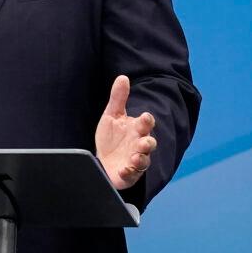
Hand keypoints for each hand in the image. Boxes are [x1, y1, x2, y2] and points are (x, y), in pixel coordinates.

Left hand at [95, 75, 156, 189]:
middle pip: (149, 143)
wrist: (102, 160)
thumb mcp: (112, 116)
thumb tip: (123, 77)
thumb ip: (118, 98)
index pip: (146, 123)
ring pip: (144, 161)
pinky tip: (124, 169)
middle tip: (144, 141)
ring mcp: (135, 161)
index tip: (145, 117)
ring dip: (141, 159)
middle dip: (148, 142)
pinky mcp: (128, 175)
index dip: (147, 121)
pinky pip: (132, 175)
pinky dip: (129, 173)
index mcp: (137, 129)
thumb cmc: (111, 138)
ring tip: (135, 157)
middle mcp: (139, 145)